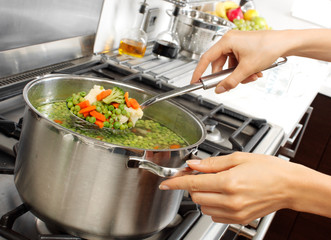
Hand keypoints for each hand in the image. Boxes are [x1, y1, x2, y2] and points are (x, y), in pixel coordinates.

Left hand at [159, 152, 297, 223]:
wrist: (289, 186)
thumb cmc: (269, 169)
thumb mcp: (238, 158)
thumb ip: (212, 163)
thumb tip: (194, 164)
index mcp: (228, 182)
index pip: (193, 183)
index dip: (175, 183)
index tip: (165, 183)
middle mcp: (230, 200)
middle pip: (195, 195)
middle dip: (192, 184)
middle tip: (200, 174)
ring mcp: (234, 212)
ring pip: (203, 206)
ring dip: (203, 194)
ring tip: (216, 183)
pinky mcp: (238, 220)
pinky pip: (214, 215)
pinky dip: (212, 205)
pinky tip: (222, 194)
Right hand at [191, 30, 286, 92]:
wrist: (285, 43)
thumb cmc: (268, 47)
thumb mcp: (247, 69)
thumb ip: (231, 81)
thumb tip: (220, 89)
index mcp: (227, 41)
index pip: (206, 59)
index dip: (199, 71)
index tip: (194, 81)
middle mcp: (230, 41)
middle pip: (219, 64)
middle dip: (227, 76)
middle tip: (230, 84)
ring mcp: (236, 45)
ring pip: (229, 66)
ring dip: (238, 75)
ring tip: (250, 77)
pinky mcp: (243, 48)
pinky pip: (237, 63)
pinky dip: (243, 71)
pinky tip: (253, 73)